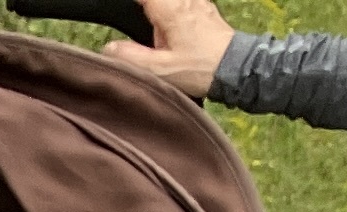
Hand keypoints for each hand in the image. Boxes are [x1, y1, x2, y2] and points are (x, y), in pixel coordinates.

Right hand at [104, 0, 235, 98]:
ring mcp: (197, 2)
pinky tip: (168, 28)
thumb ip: (130, 58)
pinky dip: (171, 9)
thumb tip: (109, 48)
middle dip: (144, 9)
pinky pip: (184, 3)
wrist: (237, 69)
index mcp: (170, 9)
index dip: (127, 4)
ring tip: (155, 35)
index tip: (119, 10)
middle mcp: (185, 0)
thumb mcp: (160, 70)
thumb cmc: (201, 69)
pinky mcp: (206, 10)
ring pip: (170, 2)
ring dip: (158, 9)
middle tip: (136, 20)